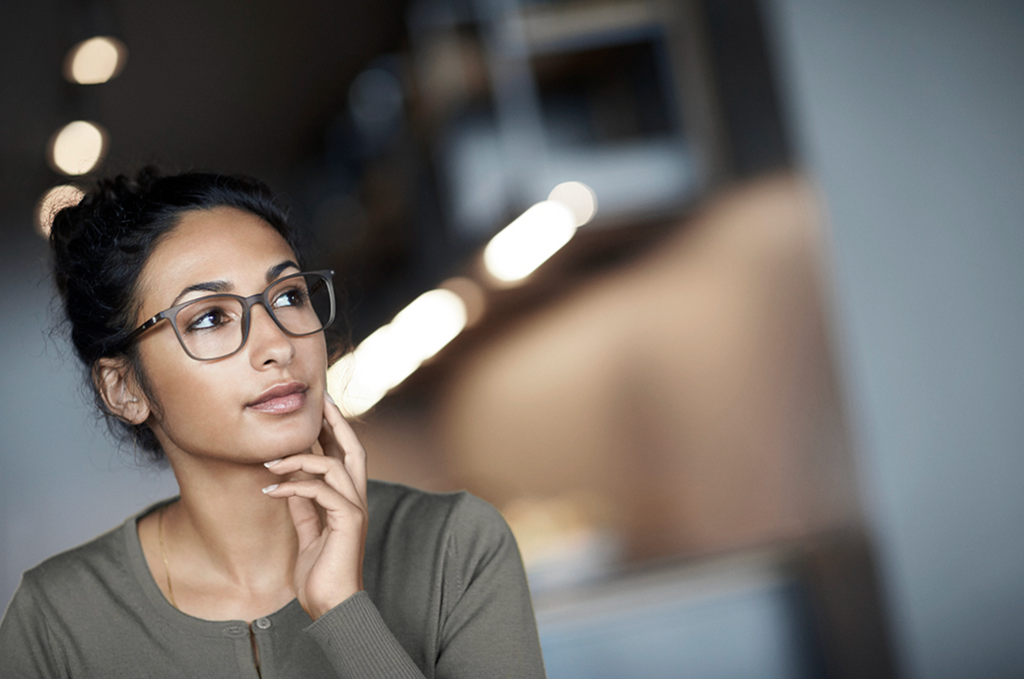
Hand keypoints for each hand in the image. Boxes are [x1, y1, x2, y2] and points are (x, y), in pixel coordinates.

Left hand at [262, 393, 367, 619]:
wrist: (332, 606)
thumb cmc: (320, 575)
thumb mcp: (308, 533)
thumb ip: (304, 507)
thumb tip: (291, 484)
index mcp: (348, 500)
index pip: (345, 455)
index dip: (334, 429)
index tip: (318, 408)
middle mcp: (356, 499)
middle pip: (353, 448)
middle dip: (335, 422)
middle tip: (317, 400)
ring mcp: (355, 509)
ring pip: (335, 464)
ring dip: (300, 457)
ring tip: (270, 462)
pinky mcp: (348, 521)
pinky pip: (321, 491)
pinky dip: (294, 486)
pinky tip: (271, 491)